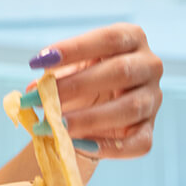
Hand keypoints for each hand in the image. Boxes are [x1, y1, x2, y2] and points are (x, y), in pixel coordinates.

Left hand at [28, 23, 162, 158]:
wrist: (91, 114)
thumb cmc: (79, 82)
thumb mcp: (67, 71)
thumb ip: (52, 76)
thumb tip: (33, 91)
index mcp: (132, 39)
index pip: (109, 39)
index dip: (75, 48)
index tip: (39, 61)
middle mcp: (149, 66)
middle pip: (120, 72)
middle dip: (76, 86)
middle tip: (40, 99)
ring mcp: (153, 99)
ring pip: (129, 108)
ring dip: (88, 119)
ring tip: (54, 125)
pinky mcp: (148, 130)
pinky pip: (137, 142)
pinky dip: (107, 147)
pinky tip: (76, 145)